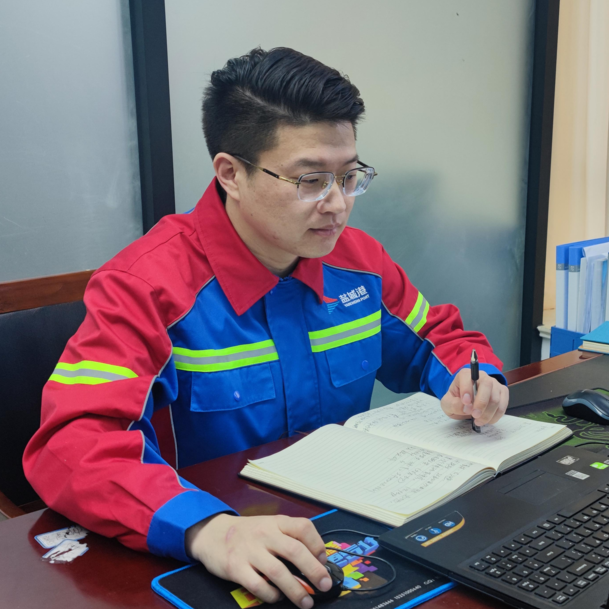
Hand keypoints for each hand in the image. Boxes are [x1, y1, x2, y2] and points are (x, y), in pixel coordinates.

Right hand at [186, 514, 330, 608]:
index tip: (323, 561)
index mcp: (276, 522)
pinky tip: (277, 597)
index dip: (317, 545)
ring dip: (296, 590)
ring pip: (279, 572)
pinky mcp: (236, 568)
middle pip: (295, 552)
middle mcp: (265, 534)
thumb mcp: (269, 526)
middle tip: (324, 585)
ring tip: (306, 601)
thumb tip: (316, 560)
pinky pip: (259, 586)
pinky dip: (271, 595)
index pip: (303, 527)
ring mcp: (250, 551)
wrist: (212, 533)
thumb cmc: (247, 533)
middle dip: (314, 571)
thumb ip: (289, 537)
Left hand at [441, 369, 508, 426]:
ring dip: (488, 413)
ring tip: (478, 421)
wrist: (465, 405)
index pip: (468, 378)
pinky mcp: (502, 393)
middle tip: (475, 416)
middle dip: (481, 403)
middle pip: (487, 385)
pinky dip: (496, 415)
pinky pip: (503, 405)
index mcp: (465, 375)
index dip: (467, 390)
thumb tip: (467, 407)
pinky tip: (487, 420)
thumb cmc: (455, 401)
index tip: (465, 403)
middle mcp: (481, 376)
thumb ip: (453, 404)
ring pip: (496, 398)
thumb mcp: (447, 404)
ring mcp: (494, 383)